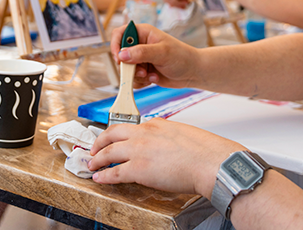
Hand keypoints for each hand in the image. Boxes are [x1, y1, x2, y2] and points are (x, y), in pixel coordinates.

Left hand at [88, 118, 243, 196]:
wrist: (211, 162)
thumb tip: (163, 139)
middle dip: (99, 143)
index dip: (116, 134)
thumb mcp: (182, 132)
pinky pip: (114, 173)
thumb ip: (168, 134)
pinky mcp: (138, 169)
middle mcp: (143, 134)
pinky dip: (104, 176)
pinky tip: (99, 179)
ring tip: (92, 165)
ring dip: (97, 160)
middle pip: (112, 135)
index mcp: (155, 124)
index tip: (112, 138)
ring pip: (108, 153)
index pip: (129, 127)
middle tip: (94, 149)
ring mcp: (139, 150)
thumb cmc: (204, 151)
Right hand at [109, 23, 199, 88]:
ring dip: (136, 76)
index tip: (119, 59)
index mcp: (143, 33)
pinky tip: (154, 78)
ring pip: (125, 69)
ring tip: (150, 75)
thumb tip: (122, 55)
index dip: (116, 45)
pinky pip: (132, 78)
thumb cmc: (182, 57)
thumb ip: (142, 53)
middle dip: (128, 67)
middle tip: (142, 71)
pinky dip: (140, 82)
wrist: (193, 72)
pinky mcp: (143, 71)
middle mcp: (139, 45)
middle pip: (120, 55)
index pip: (120, 34)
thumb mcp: (162, 53)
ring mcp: (141, 59)